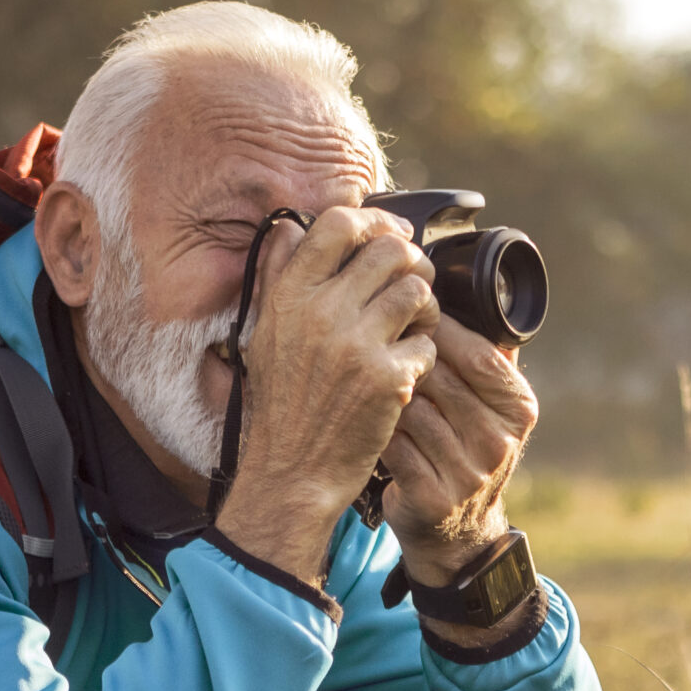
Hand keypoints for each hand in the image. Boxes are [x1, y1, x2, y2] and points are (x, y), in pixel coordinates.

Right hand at [217, 206, 439, 581]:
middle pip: (390, 250)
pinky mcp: (387, 378)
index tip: (389, 234)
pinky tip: (407, 369)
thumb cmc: (281, 404)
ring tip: (415, 325)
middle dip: (411, 261)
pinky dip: (424, 354)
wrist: (292, 471)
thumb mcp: (263, 334)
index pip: (339, 223)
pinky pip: (427, 342)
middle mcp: (321, 312)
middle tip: (413, 282)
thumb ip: (277, 276)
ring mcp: (356, 345)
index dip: (375, 219)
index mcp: (289, 296)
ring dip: (425, 305)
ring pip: (418, 291)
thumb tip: (290, 227)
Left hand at [380, 319, 538, 585]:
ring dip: (385, 393)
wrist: (457, 534)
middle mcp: (499, 442)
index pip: (480, 355)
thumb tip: (480, 296)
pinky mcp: (433, 497)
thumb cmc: (464, 452)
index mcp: (518, 409)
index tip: (410, 315)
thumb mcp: (491, 408)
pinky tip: (363, 420)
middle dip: (405, 357)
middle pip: (441, 378)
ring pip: (412, 409)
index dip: (441, 331)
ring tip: (367, 381)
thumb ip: (488, 360)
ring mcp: (468, 473)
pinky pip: (393, 443)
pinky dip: (375, 427)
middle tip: (376, 342)